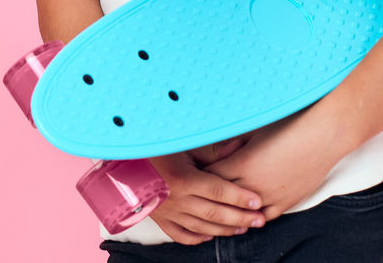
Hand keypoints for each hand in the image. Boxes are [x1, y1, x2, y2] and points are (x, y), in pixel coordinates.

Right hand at [146, 151, 264, 243]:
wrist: (122, 160)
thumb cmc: (154, 148)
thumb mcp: (182, 144)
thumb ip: (211, 149)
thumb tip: (239, 146)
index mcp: (182, 177)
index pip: (218, 191)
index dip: (240, 197)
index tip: (258, 201)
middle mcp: (176, 198)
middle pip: (215, 212)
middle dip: (241, 217)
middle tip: (260, 220)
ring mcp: (167, 212)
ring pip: (202, 226)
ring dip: (226, 229)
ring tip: (243, 228)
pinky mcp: (159, 218)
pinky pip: (182, 235)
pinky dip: (199, 237)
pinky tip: (211, 234)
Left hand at [204, 111, 341, 220]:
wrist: (323, 135)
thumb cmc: (287, 126)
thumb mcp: (252, 132)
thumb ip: (233, 145)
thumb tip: (217, 151)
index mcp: (241, 164)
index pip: (209, 177)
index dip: (201, 175)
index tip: (194, 172)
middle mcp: (253, 185)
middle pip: (222, 196)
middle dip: (211, 192)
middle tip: (201, 189)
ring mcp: (271, 197)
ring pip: (241, 213)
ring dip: (231, 208)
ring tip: (220, 204)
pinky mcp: (287, 203)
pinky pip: (263, 217)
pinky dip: (252, 216)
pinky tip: (245, 213)